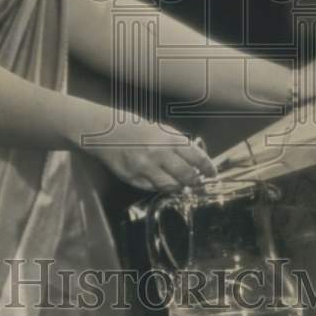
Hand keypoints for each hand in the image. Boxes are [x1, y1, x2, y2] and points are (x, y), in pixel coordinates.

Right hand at [85, 118, 216, 191]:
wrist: (103, 130)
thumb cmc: (132, 127)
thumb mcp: (159, 129)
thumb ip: (176, 144)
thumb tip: (194, 160)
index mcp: (168, 138)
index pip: (197, 158)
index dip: (208, 168)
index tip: (212, 173)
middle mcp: (159, 154)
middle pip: (187, 176)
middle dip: (195, 180)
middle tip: (198, 181)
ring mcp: (145, 168)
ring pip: (172, 186)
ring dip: (180, 186)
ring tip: (181, 183)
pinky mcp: (134, 178)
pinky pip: (154, 188)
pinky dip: (161, 186)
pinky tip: (163, 181)